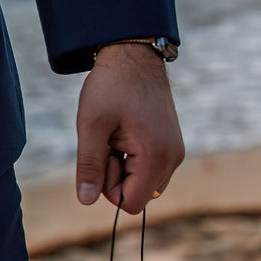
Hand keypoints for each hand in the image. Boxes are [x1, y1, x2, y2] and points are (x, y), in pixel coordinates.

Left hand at [74, 42, 184, 215]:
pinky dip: (131, 159)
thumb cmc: (111, 87)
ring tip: (116, 136)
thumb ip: (89, 166)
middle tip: (108, 141)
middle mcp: (172, 159)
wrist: (134, 57)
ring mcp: (174, 152)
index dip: (107, 188)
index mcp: (156, 157)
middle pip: (136, 196)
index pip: (130, 204)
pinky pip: (148, 170)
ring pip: (142, 184)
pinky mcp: (171, 146)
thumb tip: (86, 201)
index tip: (102, 155)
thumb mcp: (91, 126)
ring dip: (122, 169)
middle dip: (115, 177)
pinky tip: (125, 134)